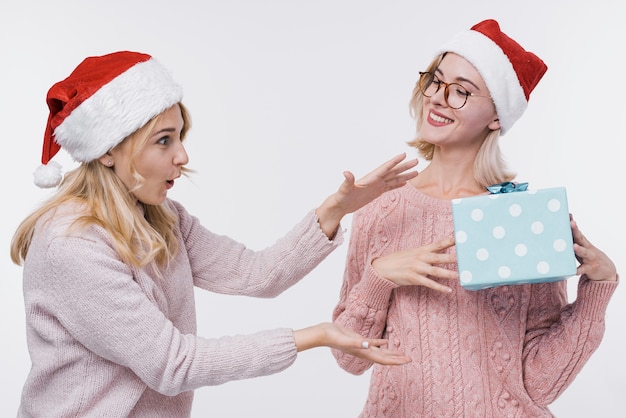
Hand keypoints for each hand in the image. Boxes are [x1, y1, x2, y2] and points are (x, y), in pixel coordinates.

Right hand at [293, 322, 410, 365]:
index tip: (407, 361)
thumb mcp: (345, 339)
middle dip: (397, 359)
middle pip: (384, 358)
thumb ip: (357, 343)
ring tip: (401, 354)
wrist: (324, 333)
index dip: (395, 361)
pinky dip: (381, 344)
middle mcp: (364, 351)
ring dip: (391, 354)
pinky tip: (386, 342)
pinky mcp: (359, 339)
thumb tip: (368, 345)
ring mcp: (362, 346)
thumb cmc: (333, 337)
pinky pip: (373, 343)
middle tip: (410, 358)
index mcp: (364, 353)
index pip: (383, 360)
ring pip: (380, 352)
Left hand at [316, 153, 418, 237]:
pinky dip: (398, 185)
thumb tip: (346, 172)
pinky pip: (390, 187)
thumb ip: (348, 180)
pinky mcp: (376, 192)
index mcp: (370, 178)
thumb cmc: (342, 196)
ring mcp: (377, 186)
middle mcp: (375, 180)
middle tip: (416, 161)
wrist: (341, 205)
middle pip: (393, 171)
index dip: (394, 161)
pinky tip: (405, 183)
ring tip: (416, 172)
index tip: (403, 154)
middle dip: (404, 166)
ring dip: (405, 175)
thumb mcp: (345, 189)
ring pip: (394, 179)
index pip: (385, 168)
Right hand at [372, 236, 457, 292]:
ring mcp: (417, 268)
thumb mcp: (413, 252)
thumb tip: (440, 253)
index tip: (460, 238)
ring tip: (459, 276)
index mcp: (421, 249)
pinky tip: (448, 290)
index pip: (438, 244)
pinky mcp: (414, 278)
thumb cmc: (399, 260)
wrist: (383, 268)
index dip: (450, 241)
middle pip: (439, 257)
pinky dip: (439, 287)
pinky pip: (429, 283)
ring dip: (448, 274)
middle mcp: (420, 257)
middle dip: (452, 258)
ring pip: (436, 271)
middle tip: (465, 257)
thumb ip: (426, 253)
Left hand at [571, 215, 616, 281]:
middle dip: (576, 230)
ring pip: (584, 253)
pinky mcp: (590, 268)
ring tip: (574, 246)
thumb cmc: (588, 257)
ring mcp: (590, 258)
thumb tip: (557, 234)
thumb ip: (572, 241)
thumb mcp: (581, 248)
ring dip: (579, 249)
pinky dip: (579, 270)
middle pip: (581, 238)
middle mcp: (587, 248)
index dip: (572, 224)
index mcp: (583, 243)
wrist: (606, 270)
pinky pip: (583, 269)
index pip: (577, 232)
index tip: (568, 215)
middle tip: (571, 223)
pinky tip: (574, 271)